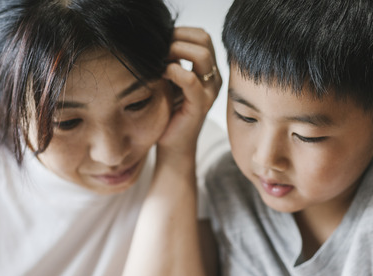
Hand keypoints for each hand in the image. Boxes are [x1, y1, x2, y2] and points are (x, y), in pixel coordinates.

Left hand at [157, 27, 221, 162]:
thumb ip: (171, 61)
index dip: (180, 32)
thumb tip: (158, 38)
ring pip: (201, 55)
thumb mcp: (169, 81)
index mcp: (208, 70)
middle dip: (178, 38)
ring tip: (159, 59)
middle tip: (158, 48)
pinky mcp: (201, 105)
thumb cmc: (168, 113)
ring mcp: (210, 91)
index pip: (201, 36)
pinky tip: (160, 74)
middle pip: (204, 40)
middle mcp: (214, 78)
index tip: (160, 40)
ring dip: (176, 50)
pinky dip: (173, 71)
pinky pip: (190, 80)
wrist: (171, 146)